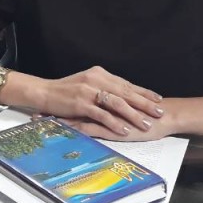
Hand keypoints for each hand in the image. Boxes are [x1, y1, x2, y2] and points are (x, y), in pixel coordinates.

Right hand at [40, 66, 164, 138]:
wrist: (43, 92)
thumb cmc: (64, 90)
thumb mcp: (85, 83)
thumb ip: (102, 86)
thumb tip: (121, 94)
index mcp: (99, 73)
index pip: (126, 83)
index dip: (143, 92)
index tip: (157, 99)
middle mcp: (96, 79)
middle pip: (126, 92)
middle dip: (144, 103)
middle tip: (159, 112)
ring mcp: (88, 91)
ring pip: (117, 103)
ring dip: (133, 115)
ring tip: (146, 124)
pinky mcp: (81, 103)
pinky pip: (103, 114)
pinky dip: (115, 123)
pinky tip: (125, 130)